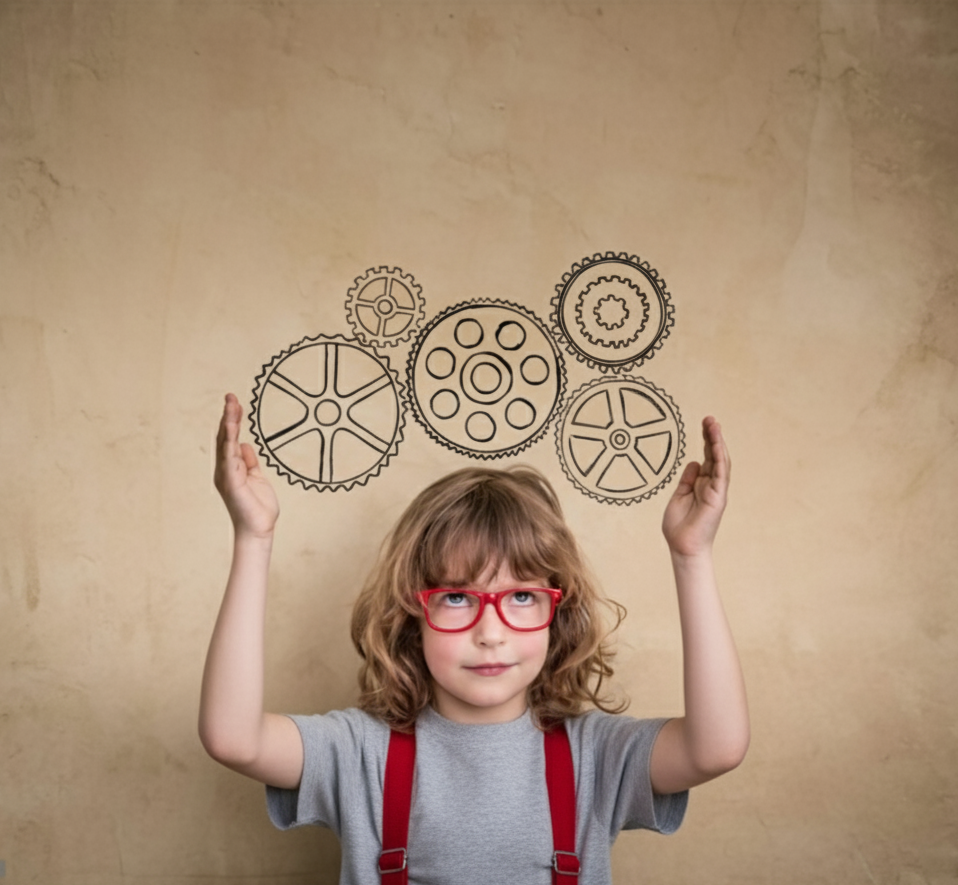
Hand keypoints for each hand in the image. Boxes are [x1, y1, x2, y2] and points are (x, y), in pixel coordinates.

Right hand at [214, 393, 279, 537]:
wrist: (259, 528)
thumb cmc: (258, 506)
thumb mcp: (257, 478)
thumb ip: (250, 461)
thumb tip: (246, 444)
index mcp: (231, 467)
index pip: (230, 439)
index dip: (232, 420)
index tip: (235, 403)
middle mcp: (225, 469)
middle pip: (225, 437)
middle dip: (228, 416)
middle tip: (231, 396)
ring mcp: (226, 475)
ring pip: (226, 443)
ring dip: (229, 423)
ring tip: (231, 405)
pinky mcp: (231, 481)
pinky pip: (230, 457)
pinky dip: (231, 441)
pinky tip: (233, 428)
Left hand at [661, 416, 729, 556]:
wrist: (682, 547)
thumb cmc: (680, 526)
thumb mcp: (679, 496)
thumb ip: (687, 479)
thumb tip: (694, 462)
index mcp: (702, 484)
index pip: (707, 457)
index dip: (706, 440)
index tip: (705, 424)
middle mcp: (712, 485)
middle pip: (715, 455)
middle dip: (713, 436)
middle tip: (710, 418)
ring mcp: (716, 491)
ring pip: (720, 462)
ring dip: (718, 443)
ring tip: (714, 425)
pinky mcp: (718, 498)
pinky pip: (721, 475)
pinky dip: (720, 459)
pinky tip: (717, 445)